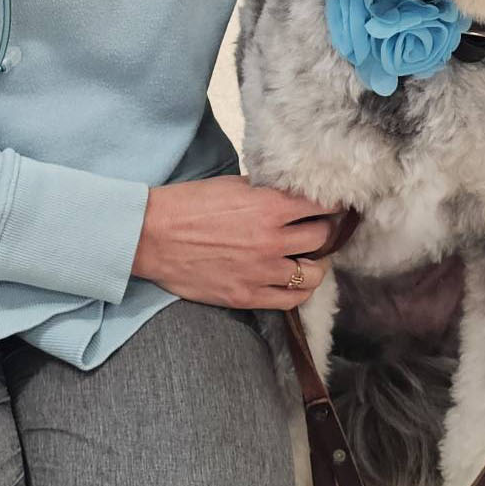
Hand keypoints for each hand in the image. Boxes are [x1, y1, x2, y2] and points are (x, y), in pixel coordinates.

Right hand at [131, 175, 340, 309]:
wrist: (152, 235)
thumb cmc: (188, 204)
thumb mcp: (232, 186)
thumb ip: (265, 193)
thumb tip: (290, 196)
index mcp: (269, 206)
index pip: (321, 205)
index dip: (330, 203)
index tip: (332, 204)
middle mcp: (272, 239)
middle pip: (323, 237)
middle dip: (324, 230)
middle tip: (319, 228)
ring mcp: (262, 271)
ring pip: (314, 272)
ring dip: (316, 263)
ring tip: (308, 256)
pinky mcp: (248, 295)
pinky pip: (292, 300)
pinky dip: (299, 290)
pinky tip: (294, 280)